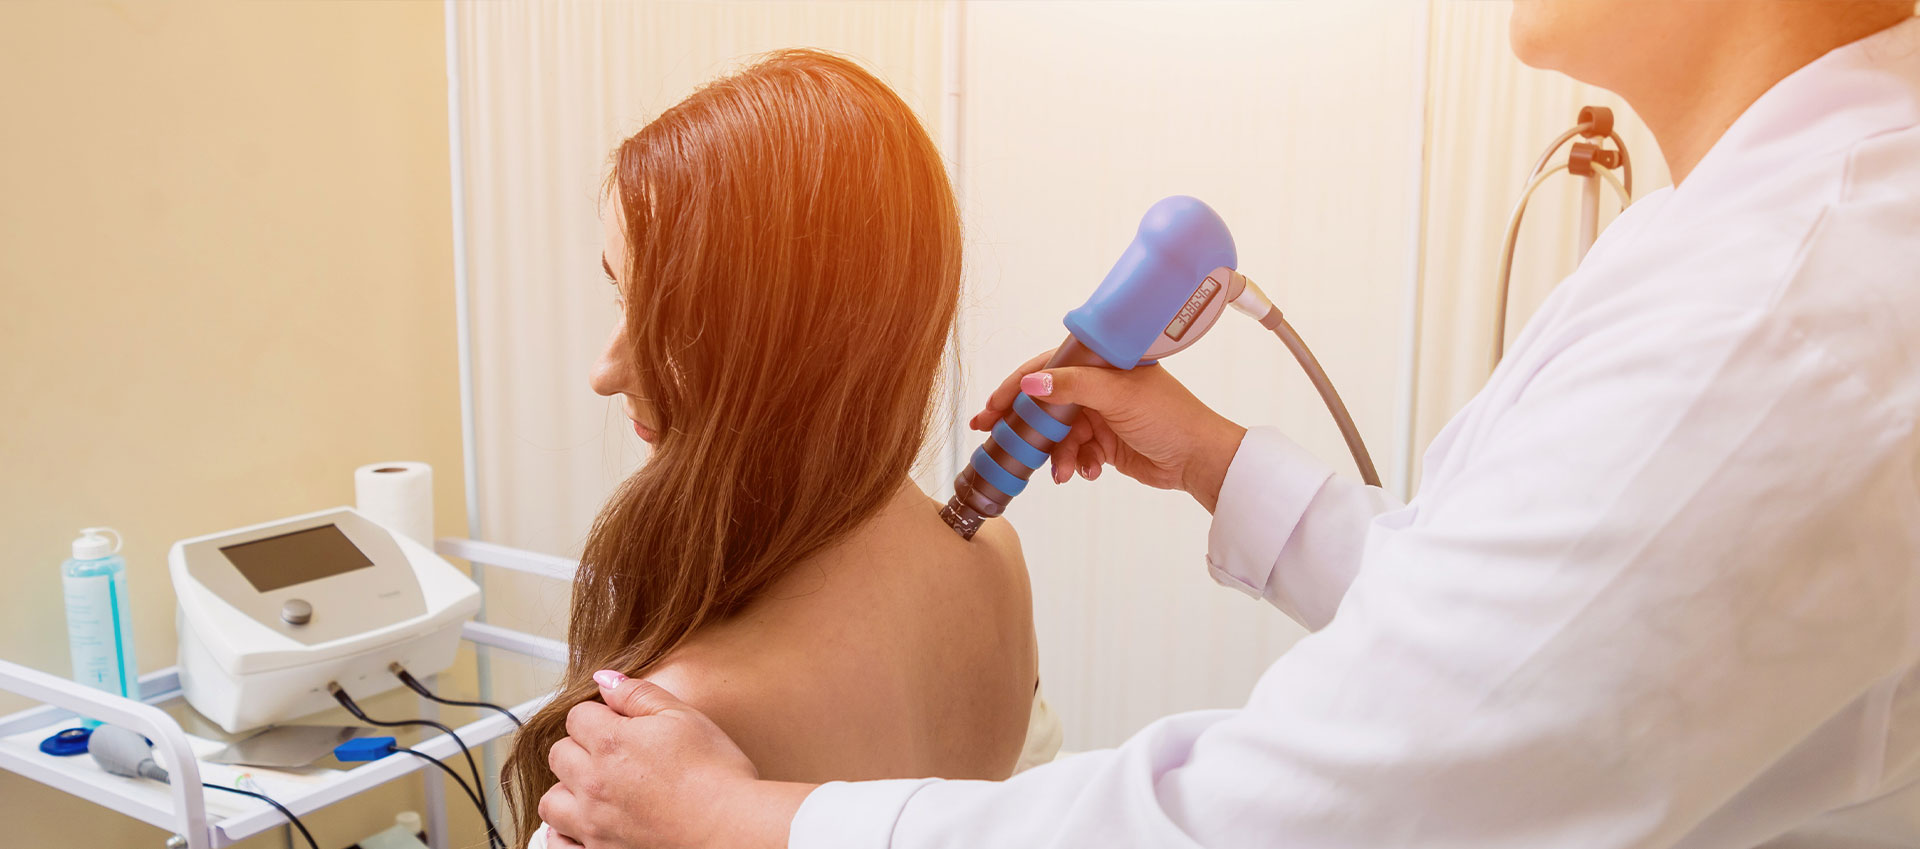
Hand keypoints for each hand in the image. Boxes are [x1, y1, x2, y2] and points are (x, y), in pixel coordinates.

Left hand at [539, 671, 813, 848]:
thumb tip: (605, 679)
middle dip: (581, 747)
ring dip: (567, 789)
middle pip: (559, 754)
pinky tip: (585, 823)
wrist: (733, 830)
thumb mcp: (684, 717)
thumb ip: (639, 694)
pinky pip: (557, 843)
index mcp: (611, 743)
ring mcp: (593, 824)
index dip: (601, 715)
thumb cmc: (717, 776)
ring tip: (595, 787)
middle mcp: (593, 784)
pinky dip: (563, 831)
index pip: (577, 716)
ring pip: (551, 800)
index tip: (619, 722)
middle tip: (613, 753)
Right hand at [969, 348, 1246, 510]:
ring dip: (1058, 454)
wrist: (1199, 459)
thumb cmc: (1171, 418)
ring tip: (1064, 471)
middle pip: (1047, 402)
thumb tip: (1031, 382)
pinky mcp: (1104, 443)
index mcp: (1101, 362)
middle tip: (996, 439)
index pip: (1048, 366)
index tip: (992, 407)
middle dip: (1025, 425)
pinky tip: (1088, 471)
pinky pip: (1075, 453)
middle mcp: (1098, 386)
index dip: (1017, 385)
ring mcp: (1101, 415)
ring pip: (1059, 434)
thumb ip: (1073, 386)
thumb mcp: (1118, 396)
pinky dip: (1076, 464)